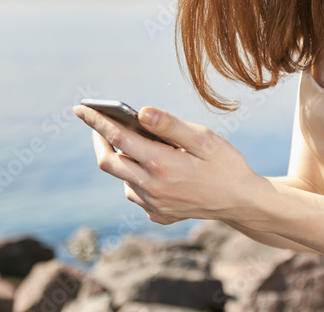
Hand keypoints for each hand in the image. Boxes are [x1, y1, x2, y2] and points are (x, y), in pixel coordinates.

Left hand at [73, 104, 263, 224]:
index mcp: (161, 165)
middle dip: (99, 139)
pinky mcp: (158, 214)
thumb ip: (170, 125)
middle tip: (98, 122)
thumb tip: (140, 111)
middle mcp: (151, 188)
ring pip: (122, 178)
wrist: (242, 203)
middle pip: (109, 161)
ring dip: (122, 158)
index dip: (97, 121)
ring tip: (131, 140)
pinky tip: (152, 166)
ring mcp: (153, 205)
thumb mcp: (204, 139)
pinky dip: (135, 175)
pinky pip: (135, 192)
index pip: (118, 137)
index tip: (81, 108)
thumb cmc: (226, 164)